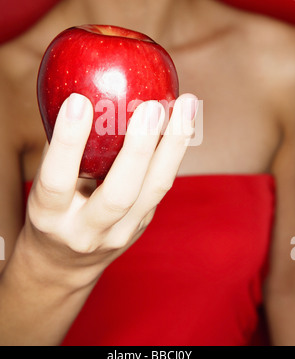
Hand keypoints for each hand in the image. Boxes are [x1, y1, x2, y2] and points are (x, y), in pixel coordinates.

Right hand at [23, 93, 197, 289]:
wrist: (65, 264)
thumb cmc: (52, 213)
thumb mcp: (43, 188)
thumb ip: (61, 151)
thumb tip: (80, 94)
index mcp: (50, 217)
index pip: (57, 181)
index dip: (68, 142)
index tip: (79, 101)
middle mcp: (86, 231)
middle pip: (118, 195)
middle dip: (138, 150)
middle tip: (151, 108)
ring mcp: (121, 233)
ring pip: (154, 190)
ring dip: (173, 145)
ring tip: (186, 105)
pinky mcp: (143, 225)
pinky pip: (162, 185)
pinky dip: (174, 150)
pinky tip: (183, 121)